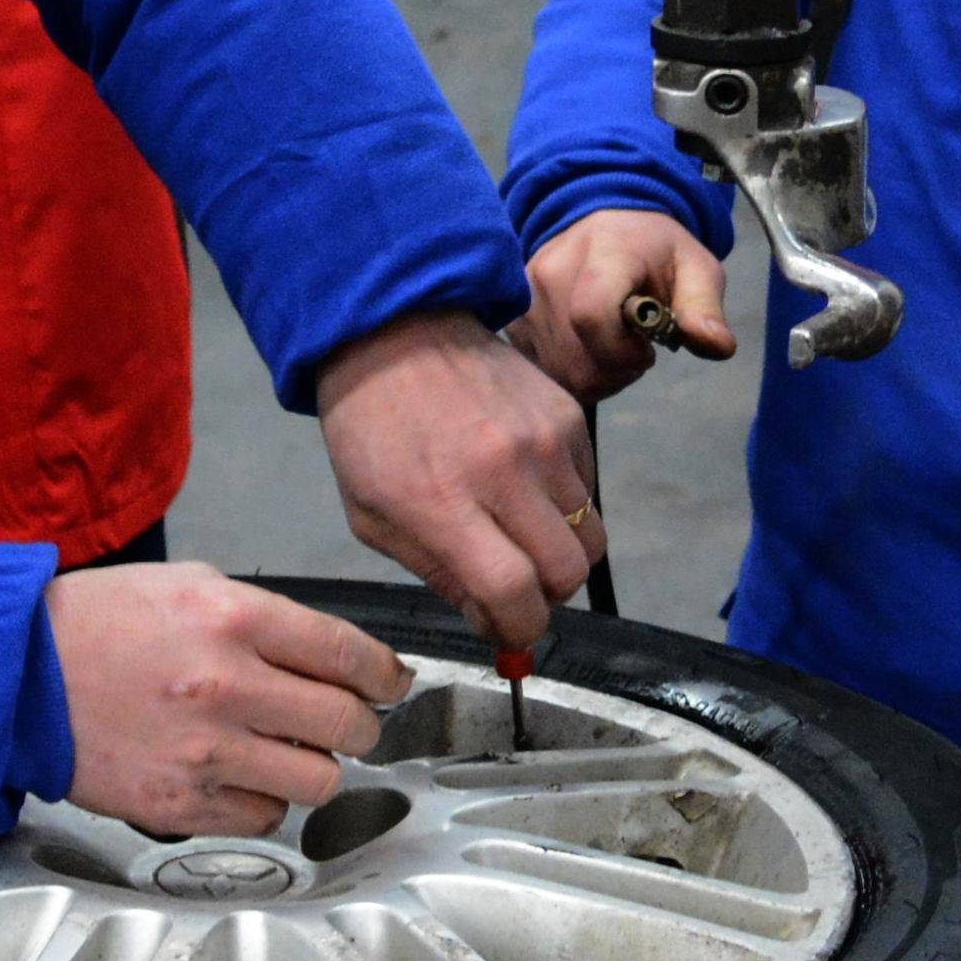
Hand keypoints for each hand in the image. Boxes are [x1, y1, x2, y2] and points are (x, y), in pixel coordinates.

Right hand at [48, 565, 404, 836]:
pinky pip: (263, 817)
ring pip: (317, 780)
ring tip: (289, 752)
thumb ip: (262, 617)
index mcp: (233, 619)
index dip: (386, 676)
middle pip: (347, 724)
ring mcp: (205, 752)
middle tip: (350, 724)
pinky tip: (241, 776)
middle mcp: (227, 686)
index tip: (389, 685)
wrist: (17, 676)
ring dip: (315, 768)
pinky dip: (264, 801)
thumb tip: (327, 655)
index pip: (350, 655)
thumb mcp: (188, 582)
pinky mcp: (180, 802)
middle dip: (361, 726)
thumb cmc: (95, 623)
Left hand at [313, 307, 599, 649]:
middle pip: (569, 572)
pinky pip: (589, 487)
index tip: (510, 632)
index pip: (514, 594)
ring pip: (590, 534)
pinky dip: (565, 504)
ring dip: (561, 551)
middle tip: (518, 588)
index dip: (520, 631)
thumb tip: (495, 618)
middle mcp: (505, 472)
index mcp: (444, 503)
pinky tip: (524, 487)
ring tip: (521, 535)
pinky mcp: (568, 414)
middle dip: (548, 597)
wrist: (392, 328)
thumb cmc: (370, 429)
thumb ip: (438, 574)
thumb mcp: (374, 518)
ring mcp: (544, 440)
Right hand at [517, 207, 733, 402]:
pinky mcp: (515, 318)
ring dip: (595, 374)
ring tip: (613, 347)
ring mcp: (527, 297)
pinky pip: (543, 368)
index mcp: (603, 252)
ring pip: (560, 371)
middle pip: (578, 358)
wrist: (605, 222)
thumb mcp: (696, 269)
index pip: (592, 316)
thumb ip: (704, 308)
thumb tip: (718, 347)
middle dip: (616, 371)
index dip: (623, 351)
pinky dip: (572, 370)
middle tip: (635, 349)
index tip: (646, 349)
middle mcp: (552, 271)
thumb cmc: (655, 250)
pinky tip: (589, 349)